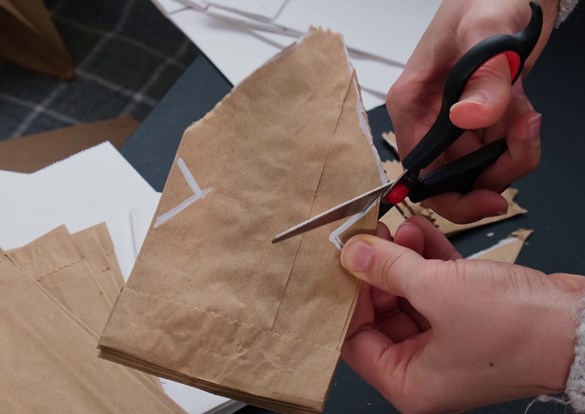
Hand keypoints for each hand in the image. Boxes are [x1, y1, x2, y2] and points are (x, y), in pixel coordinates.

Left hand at [340, 216, 583, 412]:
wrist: (582, 326)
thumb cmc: (518, 330)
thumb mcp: (437, 290)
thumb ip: (387, 269)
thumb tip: (352, 254)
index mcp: (410, 381)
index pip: (355, 340)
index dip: (349, 298)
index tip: (347, 262)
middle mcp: (427, 366)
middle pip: (382, 312)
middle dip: (378, 270)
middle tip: (372, 238)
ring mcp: (448, 339)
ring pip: (410, 294)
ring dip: (404, 258)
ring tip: (400, 227)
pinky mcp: (469, 316)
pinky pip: (436, 286)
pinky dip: (428, 259)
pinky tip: (421, 232)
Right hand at [387, 0, 559, 222]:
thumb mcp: (486, 29)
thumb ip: (484, 76)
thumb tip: (469, 118)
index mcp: (412, 105)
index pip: (419, 172)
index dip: (451, 196)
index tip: (489, 199)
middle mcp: (429, 120)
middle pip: (454, 178)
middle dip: (494, 169)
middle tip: (521, 137)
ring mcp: (456, 123)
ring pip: (482, 169)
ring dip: (513, 151)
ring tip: (523, 111)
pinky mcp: (481, 121)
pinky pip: (500, 152)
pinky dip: (520, 141)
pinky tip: (523, 109)